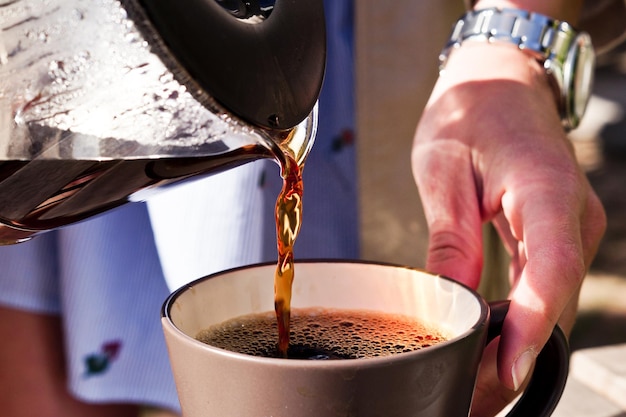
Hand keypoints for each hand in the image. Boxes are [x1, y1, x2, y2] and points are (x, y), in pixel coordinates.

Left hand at [412, 42, 605, 415]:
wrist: (500, 83)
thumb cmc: (472, 111)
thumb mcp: (443, 169)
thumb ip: (449, 237)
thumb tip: (450, 300)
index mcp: (546, 191)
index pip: (549, 270)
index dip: (530, 327)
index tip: (506, 372)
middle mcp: (571, 217)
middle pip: (551, 300)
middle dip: (514, 354)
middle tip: (468, 397)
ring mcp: (569, 230)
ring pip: (549, 303)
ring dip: (515, 346)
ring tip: (471, 386)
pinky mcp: (555, 238)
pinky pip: (541, 290)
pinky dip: (518, 323)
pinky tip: (489, 346)